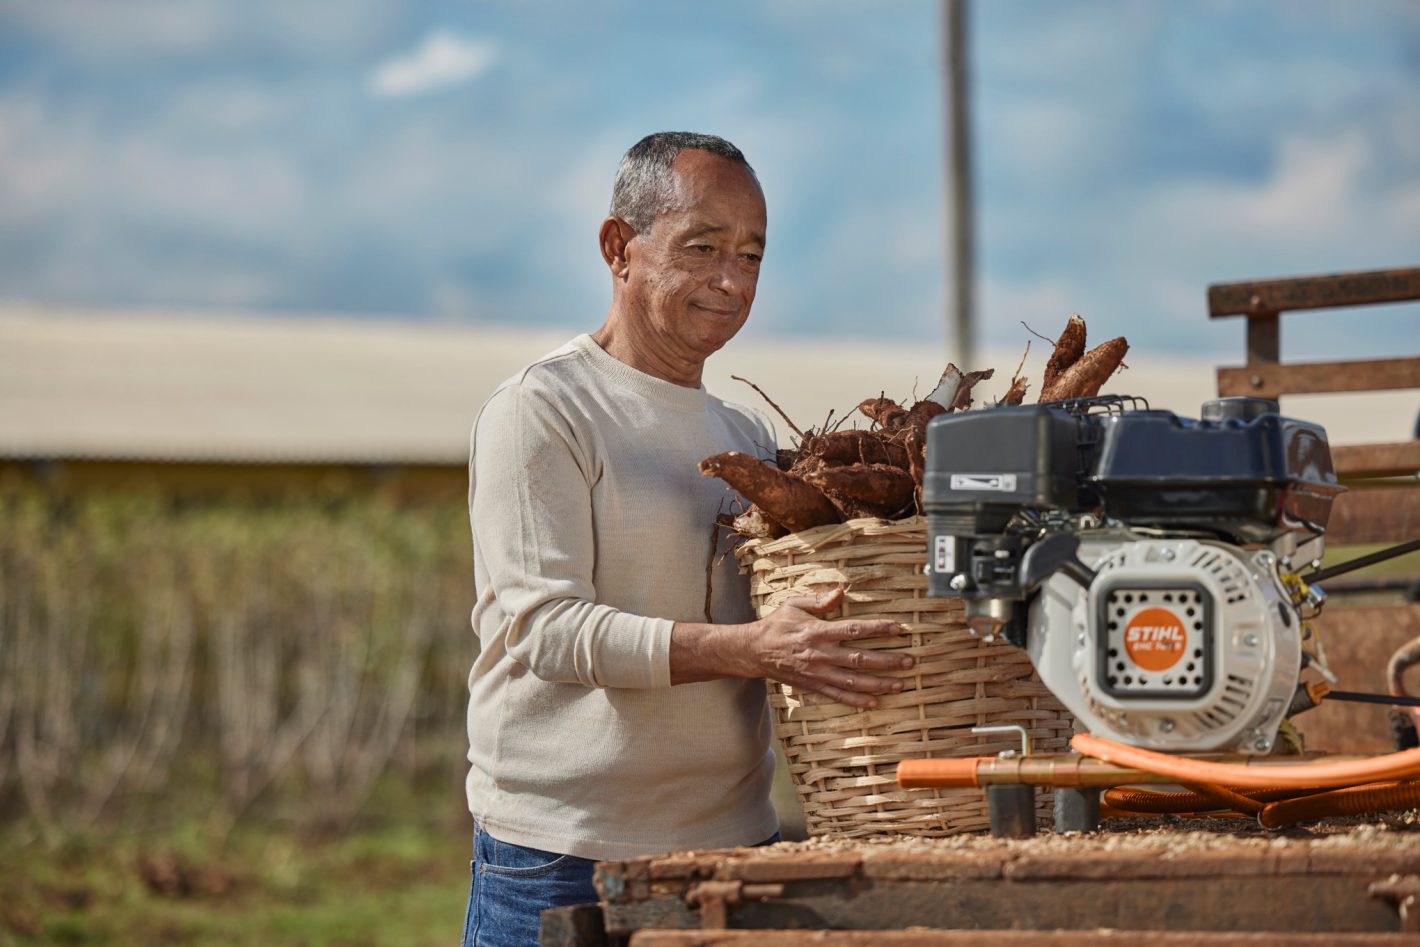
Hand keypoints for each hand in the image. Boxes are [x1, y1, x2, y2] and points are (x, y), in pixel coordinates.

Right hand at [747, 588, 913, 708]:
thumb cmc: (777, 624)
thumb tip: (840, 591)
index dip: (877, 629)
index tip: (898, 629)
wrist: (755, 651)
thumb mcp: (794, 605)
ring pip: (853, 681)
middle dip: (887, 661)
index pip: (853, 630)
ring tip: (900, 684)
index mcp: (817, 631)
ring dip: (878, 684)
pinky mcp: (814, 686)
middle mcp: (820, 654)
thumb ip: (819, 600)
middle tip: (909, 661)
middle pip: (859, 659)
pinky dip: (857, 700)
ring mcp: (818, 673)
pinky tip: (874, 702)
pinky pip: (838, 696)